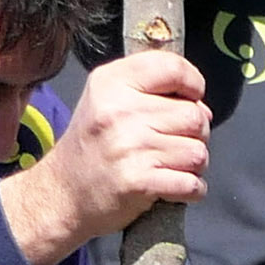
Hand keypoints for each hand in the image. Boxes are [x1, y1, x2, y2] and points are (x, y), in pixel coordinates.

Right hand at [0, 50, 210, 264]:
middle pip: (194, 115)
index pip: (173, 68)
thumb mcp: (105, 99)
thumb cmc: (91, 147)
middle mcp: (120, 111)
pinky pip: (191, 183)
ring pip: (198, 152)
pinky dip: (192, 189)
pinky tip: (175, 187)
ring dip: (194, 164)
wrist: (62, 196)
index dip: (193, 84)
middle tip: (176, 143)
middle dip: (196, 133)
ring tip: (172, 166)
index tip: (192, 97)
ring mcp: (130, 147)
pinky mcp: (139, 182)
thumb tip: (203, 108)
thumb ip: (149, 89)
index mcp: (111, 82)